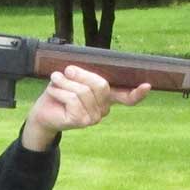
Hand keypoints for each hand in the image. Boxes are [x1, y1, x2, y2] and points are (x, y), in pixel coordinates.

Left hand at [22, 65, 150, 150]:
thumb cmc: (59, 93)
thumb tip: (79, 68)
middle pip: (101, 85)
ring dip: (65, 82)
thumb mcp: (73, 80)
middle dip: (80, 74)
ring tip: (55, 80)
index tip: (147, 85)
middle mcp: (103, 110)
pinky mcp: (81, 121)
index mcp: (105, 99)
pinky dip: (60, 91)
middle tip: (65, 71)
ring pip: (84, 91)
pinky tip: (53, 91)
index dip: (137, 93)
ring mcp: (94, 118)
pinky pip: (73, 99)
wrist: (42, 112)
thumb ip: (84, 75)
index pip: (127, 98)